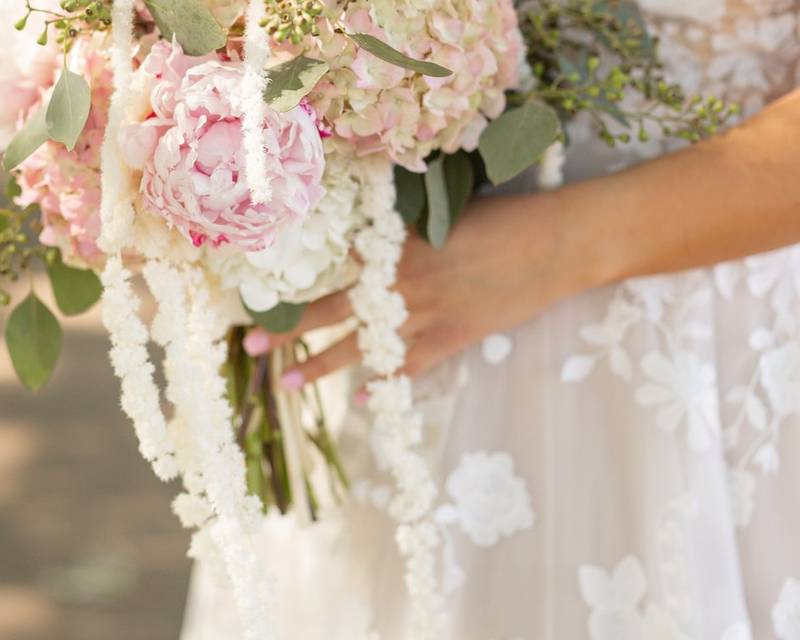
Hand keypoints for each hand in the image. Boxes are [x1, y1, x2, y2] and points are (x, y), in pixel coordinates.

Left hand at [242, 192, 594, 391]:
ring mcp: (426, 314)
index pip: (331, 266)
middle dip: (288, 329)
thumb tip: (371, 239)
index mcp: (396, 244)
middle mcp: (400, 282)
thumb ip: (406, 229)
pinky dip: (382, 386)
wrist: (557, 243)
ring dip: (320, 365)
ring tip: (285, 383)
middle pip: (331, 309)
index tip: (261, 294)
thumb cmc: (507, 216)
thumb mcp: (447, 212)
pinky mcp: (452, 338)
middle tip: (249, 345)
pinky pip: (407, 369)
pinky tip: (358, 402)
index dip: (297, 280)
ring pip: (360, 346)